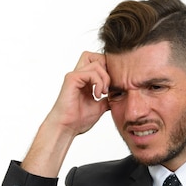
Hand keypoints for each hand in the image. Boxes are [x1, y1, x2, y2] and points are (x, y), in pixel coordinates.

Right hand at [21, 52, 110, 177]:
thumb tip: (119, 95)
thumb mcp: (100, 107)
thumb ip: (108, 98)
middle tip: (108, 88)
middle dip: (108, 71)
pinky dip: (98, 83)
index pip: (101, 63)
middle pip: (97, 57)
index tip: (113, 89)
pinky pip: (90, 72)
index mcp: (85, 80)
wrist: (67, 128)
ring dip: (104, 78)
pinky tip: (97, 95)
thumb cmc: (78, 120)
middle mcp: (79, 75)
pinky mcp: (72, 78)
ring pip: (96, 63)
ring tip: (103, 93)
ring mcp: (75, 75)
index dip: (110, 72)